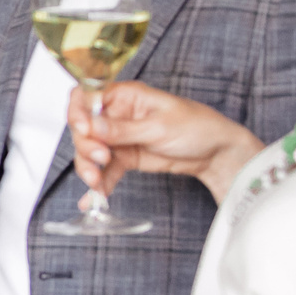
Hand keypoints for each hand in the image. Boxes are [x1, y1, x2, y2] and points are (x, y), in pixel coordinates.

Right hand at [67, 82, 261, 202]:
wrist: (217, 154)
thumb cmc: (196, 127)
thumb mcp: (159, 126)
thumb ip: (122, 129)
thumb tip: (90, 126)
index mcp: (126, 96)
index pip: (87, 96)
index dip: (78, 111)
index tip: (82, 129)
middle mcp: (118, 115)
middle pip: (84, 128)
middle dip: (86, 146)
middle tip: (100, 158)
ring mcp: (120, 138)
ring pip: (91, 151)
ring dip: (89, 167)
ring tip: (96, 182)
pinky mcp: (126, 158)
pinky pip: (106, 170)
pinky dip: (99, 184)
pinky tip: (94, 198)